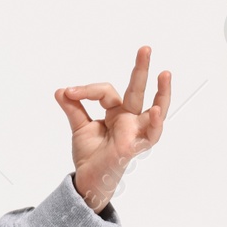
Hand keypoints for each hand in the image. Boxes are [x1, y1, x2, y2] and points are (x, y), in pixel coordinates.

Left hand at [55, 46, 170, 211]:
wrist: (87, 177)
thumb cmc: (90, 154)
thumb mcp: (80, 126)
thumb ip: (74, 108)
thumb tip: (61, 90)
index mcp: (116, 112)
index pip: (106, 92)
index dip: (87, 90)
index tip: (68, 92)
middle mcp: (129, 118)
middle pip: (137, 91)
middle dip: (141, 69)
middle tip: (145, 48)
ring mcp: (135, 131)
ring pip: (154, 109)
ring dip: (162, 92)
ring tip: (165, 74)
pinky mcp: (134, 145)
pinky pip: (151, 134)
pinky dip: (155, 123)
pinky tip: (158, 110)